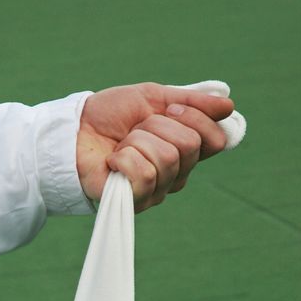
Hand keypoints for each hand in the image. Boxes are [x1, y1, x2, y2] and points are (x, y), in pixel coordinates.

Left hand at [77, 82, 234, 209]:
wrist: (72, 130)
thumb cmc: (109, 116)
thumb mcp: (153, 97)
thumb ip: (190, 102)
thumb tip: (229, 106)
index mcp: (184, 151)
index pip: (215, 140)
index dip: (195, 119)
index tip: (169, 108)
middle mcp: (175, 175)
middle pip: (189, 147)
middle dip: (157, 127)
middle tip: (135, 129)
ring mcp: (155, 191)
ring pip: (166, 159)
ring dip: (137, 142)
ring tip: (121, 145)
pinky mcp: (133, 202)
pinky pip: (145, 176)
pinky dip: (124, 159)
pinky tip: (112, 161)